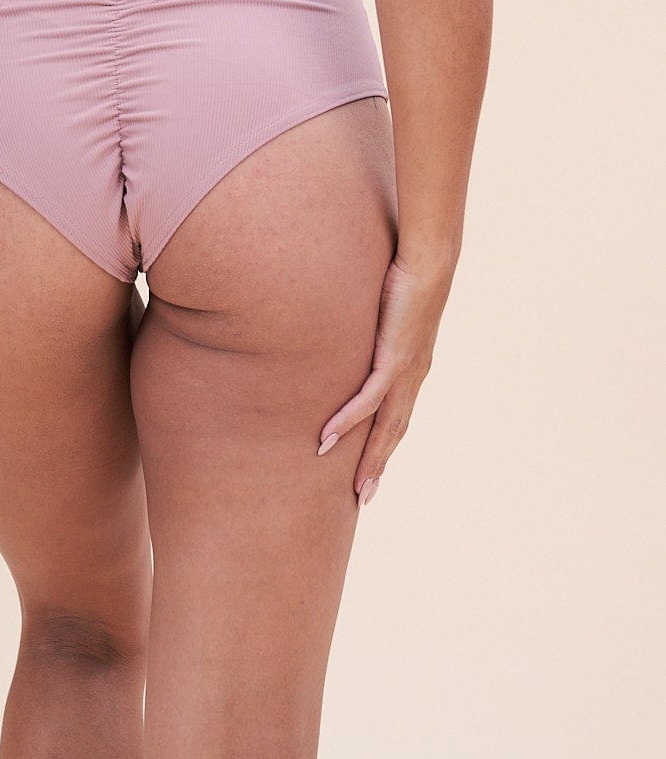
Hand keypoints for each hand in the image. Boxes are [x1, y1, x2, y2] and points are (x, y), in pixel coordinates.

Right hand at [317, 253, 451, 506]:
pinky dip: (348, 421)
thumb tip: (356, 320)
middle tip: (363, 497)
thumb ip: (374, 321)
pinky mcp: (394, 359)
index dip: (385, 444)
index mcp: (413, 368)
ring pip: (385, 427)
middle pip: (395, 432)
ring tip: (352, 488)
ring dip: (368, 459)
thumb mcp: (387, 306)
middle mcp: (413, 377)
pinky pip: (369, 399)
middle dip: (378, 466)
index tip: (373, 470)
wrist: (430, 261)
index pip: (398, 416)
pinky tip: (328, 438)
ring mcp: (406, 372)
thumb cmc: (407, 274)